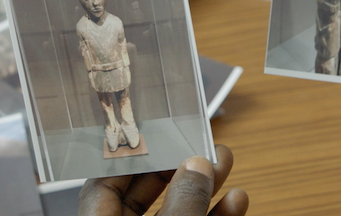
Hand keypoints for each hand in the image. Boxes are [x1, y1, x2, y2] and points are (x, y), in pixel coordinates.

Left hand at [78, 144, 247, 215]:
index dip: (130, 155)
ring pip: (177, 212)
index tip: (156, 132)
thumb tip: (198, 166)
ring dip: (205, 189)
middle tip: (200, 143)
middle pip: (144, 194)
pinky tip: (236, 202)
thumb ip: (182, 203)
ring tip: (226, 162)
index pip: (104, 184)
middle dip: (178, 166)